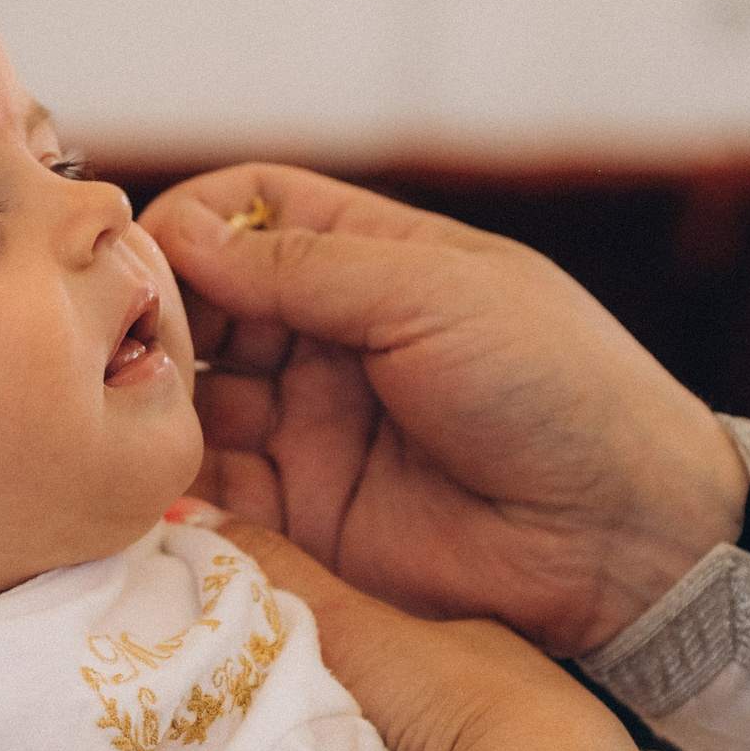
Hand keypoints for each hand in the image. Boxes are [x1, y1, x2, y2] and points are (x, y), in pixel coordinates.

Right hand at [142, 165, 749, 654]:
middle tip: (127, 342)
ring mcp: (315, 429)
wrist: (622, 537)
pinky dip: (174, 480)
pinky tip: (148, 470)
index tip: (150, 252)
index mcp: (375, 263)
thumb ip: (304, 269)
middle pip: (209, 306)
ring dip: (159, 397)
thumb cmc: (558, 389)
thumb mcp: (435, 294)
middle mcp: (332, 341)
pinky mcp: (306, 518)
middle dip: (163, 315)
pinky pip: (216, 491)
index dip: (195, 223)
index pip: (253, 213)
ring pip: (199, 397)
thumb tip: (182, 233)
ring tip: (135, 408)